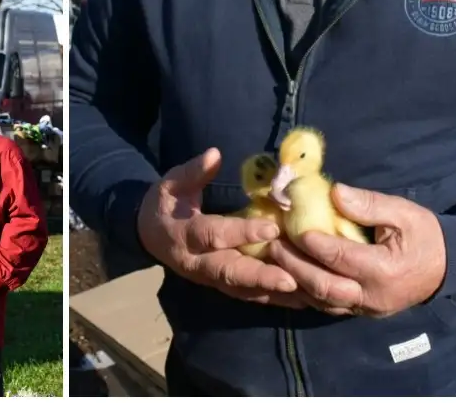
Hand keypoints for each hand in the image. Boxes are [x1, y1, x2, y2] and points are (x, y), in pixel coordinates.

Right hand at [138, 148, 307, 307]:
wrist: (150, 236)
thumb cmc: (166, 205)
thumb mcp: (171, 184)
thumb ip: (193, 172)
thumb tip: (214, 154)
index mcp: (183, 234)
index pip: (212, 235)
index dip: (240, 233)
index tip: (271, 229)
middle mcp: (196, 262)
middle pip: (229, 272)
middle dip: (260, 277)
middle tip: (290, 280)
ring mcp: (209, 278)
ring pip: (242, 289)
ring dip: (272, 293)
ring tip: (305, 295)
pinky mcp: (221, 286)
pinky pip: (248, 296)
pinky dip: (273, 299)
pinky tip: (301, 300)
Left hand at [266, 183, 446, 317]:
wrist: (447, 268)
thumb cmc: (424, 235)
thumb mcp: (403, 213)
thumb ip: (368, 204)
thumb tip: (334, 193)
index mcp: (385, 269)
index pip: (341, 258)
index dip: (314, 243)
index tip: (294, 227)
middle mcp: (373, 295)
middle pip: (325, 286)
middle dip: (295, 265)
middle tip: (273, 245)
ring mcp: (366, 308)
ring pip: (323, 301)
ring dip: (296, 281)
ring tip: (275, 260)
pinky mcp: (361, 312)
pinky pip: (328, 307)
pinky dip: (306, 294)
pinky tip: (288, 277)